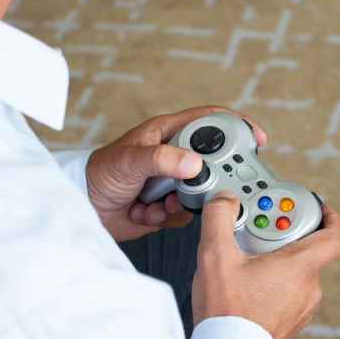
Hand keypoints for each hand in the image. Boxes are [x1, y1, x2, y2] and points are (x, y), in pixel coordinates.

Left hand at [83, 105, 267, 241]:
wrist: (83, 209)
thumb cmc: (100, 173)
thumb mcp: (131, 160)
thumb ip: (164, 159)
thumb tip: (195, 164)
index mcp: (167, 133)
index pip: (210, 121)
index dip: (235, 124)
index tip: (256, 137)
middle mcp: (173, 156)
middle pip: (212, 162)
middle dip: (207, 179)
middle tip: (198, 189)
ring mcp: (172, 182)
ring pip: (201, 192)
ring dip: (181, 203)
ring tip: (156, 203)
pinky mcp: (167, 206)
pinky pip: (185, 214)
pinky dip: (167, 217)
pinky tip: (146, 213)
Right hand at [192, 192, 339, 338]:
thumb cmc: (227, 312)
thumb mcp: (216, 254)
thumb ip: (220, 217)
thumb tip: (225, 199)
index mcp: (300, 267)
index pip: (334, 235)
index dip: (330, 216)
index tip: (319, 207)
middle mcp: (309, 288)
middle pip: (306, 250)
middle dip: (282, 237)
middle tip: (257, 233)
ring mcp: (302, 308)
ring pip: (296, 273)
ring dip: (276, 262)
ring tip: (247, 261)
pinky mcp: (291, 323)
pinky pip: (289, 294)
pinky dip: (274, 284)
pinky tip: (249, 286)